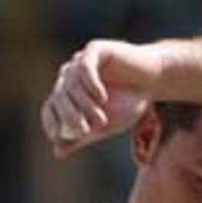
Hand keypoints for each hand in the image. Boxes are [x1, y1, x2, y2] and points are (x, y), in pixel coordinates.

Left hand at [40, 39, 162, 157]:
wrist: (152, 82)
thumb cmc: (127, 105)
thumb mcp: (102, 127)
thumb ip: (80, 137)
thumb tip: (57, 152)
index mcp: (67, 95)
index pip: (49, 108)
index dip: (50, 123)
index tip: (57, 136)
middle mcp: (70, 77)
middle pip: (58, 98)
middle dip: (70, 117)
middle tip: (85, 131)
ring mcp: (80, 62)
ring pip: (71, 84)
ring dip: (84, 105)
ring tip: (101, 118)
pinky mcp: (94, 49)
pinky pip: (84, 67)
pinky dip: (91, 84)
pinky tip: (102, 97)